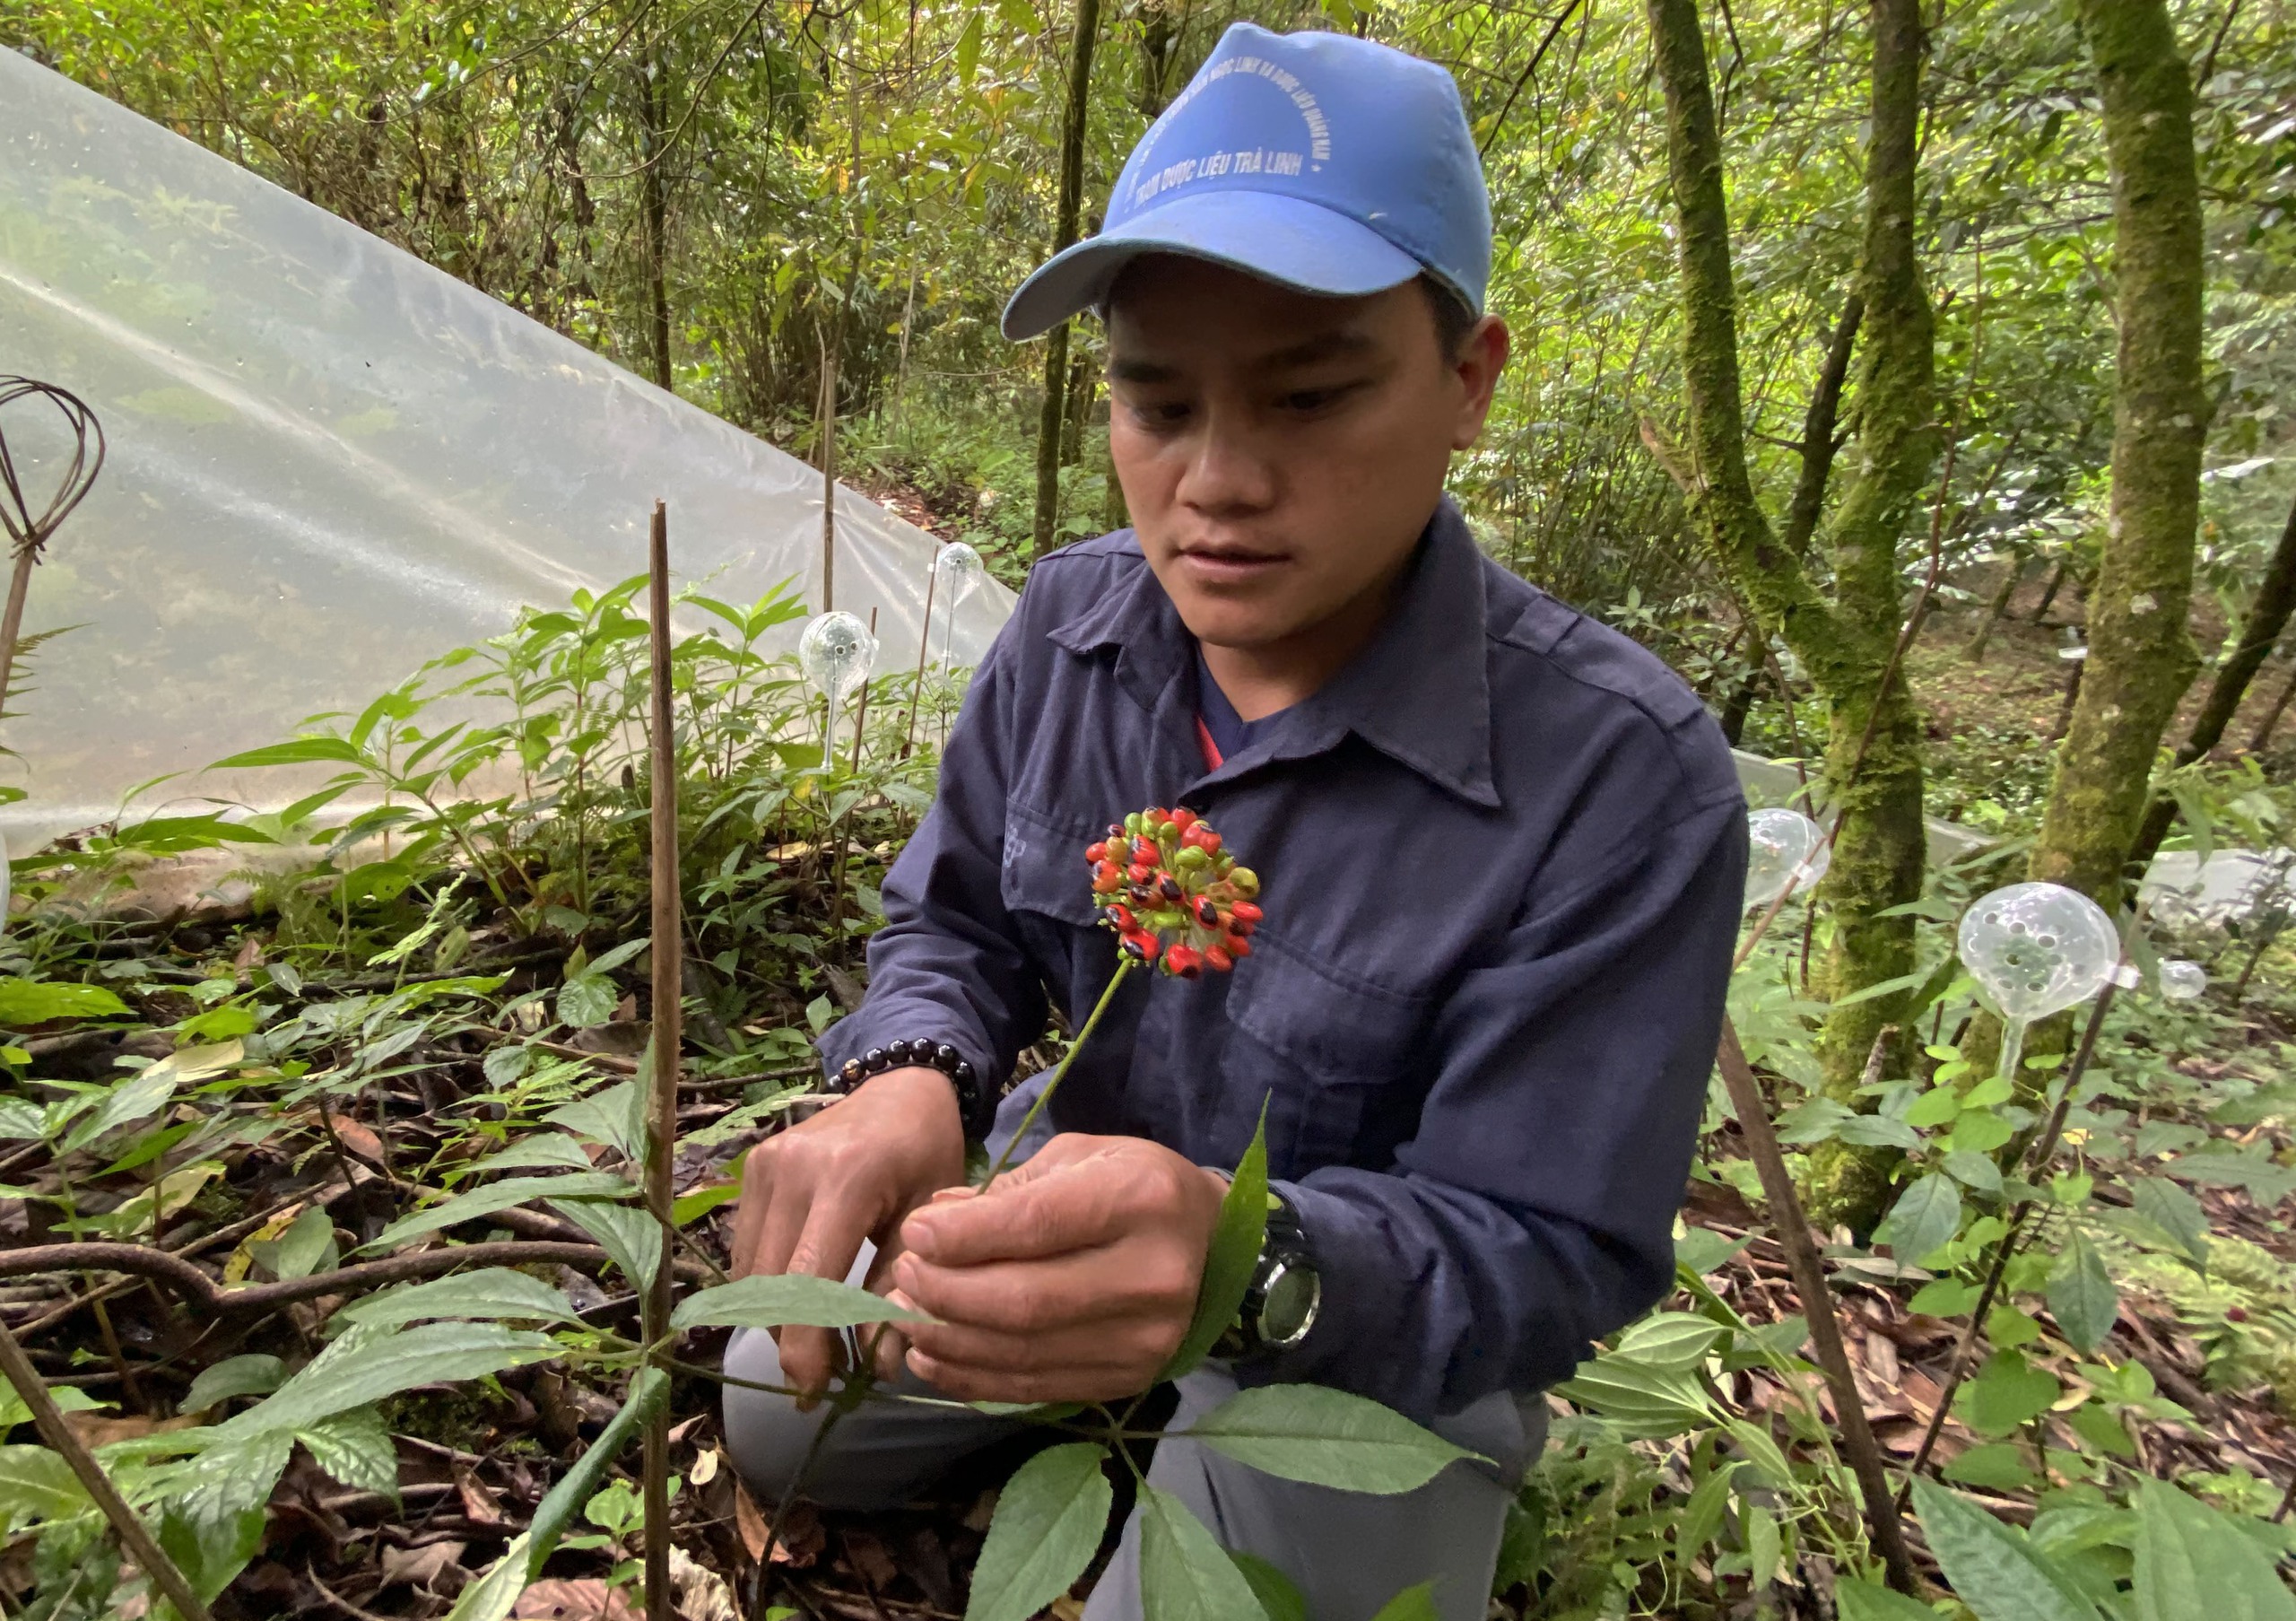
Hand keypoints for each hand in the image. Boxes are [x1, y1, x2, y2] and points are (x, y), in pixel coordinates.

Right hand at [730, 1066, 965, 1399]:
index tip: (815, 1390)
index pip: (808, 1280)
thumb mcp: (930, 1219)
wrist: (902, 1087)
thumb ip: (902, 1289)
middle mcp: (793, 1168)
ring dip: (776, 1316)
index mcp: (847, 1178)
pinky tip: (802, 1300)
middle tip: (821, 1377)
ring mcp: (764, 1164)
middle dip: (789, 1341)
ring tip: (815, 1341)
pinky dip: (768, 1285)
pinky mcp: (751, 1168)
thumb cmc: (927, 1153)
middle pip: (770, 1282)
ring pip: (750, 1271)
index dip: (805, 1346)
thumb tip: (877, 1367)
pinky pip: (746, 1248)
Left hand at [881, 1133, 1229, 1403]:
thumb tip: (931, 1223)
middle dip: (946, 1293)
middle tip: (903, 1277)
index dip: (964, 1237)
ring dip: (949, 1340)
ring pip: (1023, 1352)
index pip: (1037, 1225)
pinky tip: (935, 1357)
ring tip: (908, 1318)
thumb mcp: (1081, 1157)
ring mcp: (1145, 1338)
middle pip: (1024, 1301)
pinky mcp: (1129, 1379)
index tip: (914, 1234)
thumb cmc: (1135, 1185)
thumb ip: (1007, 1190)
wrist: (1211, 1244)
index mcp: (1141, 1199)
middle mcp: (1152, 1275)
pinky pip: (1036, 1387)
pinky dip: (973, 1377)